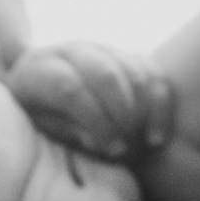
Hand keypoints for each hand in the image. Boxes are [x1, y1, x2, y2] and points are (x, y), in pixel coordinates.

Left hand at [9, 43, 174, 161]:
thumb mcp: (39, 128)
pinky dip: (161, 107)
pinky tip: (156, 140)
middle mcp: (73, 52)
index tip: (109, 150)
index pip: (71, 89)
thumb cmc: (38, 117)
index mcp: (41, 69)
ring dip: (143, 113)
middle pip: (105, 74)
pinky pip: (154, 76)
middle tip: (126, 147)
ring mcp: (103, 50)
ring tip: (141, 146)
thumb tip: (97, 142)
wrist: (45, 89)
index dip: (94, 121)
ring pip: (134, 73)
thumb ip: (65, 132)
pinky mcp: (127, 57)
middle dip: (120, 114)